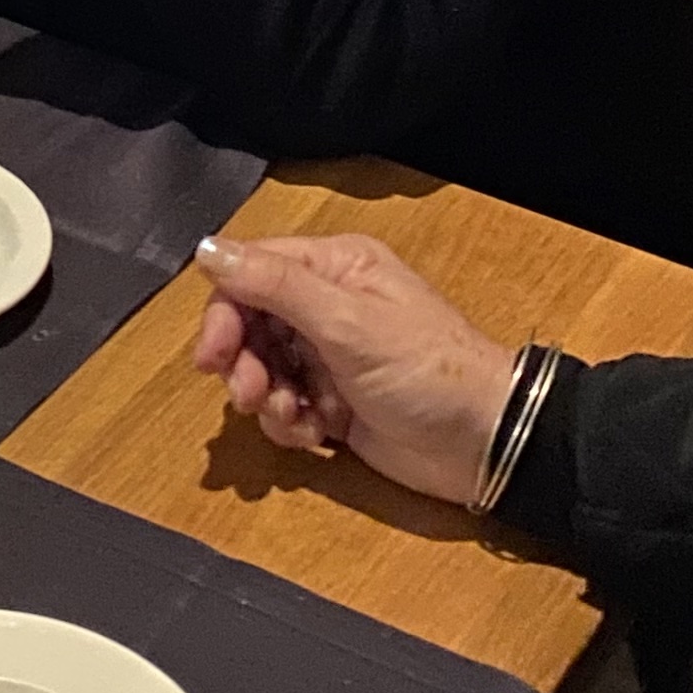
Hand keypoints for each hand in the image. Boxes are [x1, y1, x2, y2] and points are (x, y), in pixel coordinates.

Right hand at [190, 230, 518, 508]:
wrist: (485, 443)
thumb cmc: (425, 369)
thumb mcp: (348, 323)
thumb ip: (276, 286)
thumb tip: (207, 249)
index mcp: (335, 268)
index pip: (253, 273)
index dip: (224, 312)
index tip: (211, 357)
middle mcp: (328, 306)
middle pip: (252, 324)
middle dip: (244, 363)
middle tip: (251, 398)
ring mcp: (331, 357)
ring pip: (265, 370)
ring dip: (267, 399)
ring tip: (294, 420)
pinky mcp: (335, 404)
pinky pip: (287, 408)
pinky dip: (291, 424)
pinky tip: (316, 436)